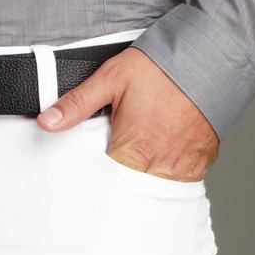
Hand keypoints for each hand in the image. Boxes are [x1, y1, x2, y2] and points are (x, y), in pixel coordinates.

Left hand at [36, 45, 219, 181]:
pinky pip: (180, 185)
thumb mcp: (111, 78)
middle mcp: (161, 164)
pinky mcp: (200, 162)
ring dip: (142, 189)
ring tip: (130, 178)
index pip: (109, 189)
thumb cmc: (158, 67)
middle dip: (119, 195)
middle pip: (133, 196)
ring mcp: (184, 166)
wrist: (207, 57)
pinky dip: (166, 182)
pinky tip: (155, 170)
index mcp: (135, 149)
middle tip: (107, 187)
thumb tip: (47, 121)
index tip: (88, 190)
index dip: (96, 190)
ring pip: (157, 195)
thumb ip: (77, 103)